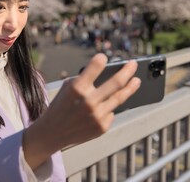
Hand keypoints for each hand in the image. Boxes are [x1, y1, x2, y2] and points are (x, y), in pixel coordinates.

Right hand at [23, 53, 140, 168]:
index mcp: (77, 88)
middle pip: (116, 82)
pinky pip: (111, 112)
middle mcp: (89, 101)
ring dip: (130, 87)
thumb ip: (85, 80)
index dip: (101, 59)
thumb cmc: (61, 105)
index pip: (96, 66)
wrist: (53, 132)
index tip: (105, 57)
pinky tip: (104, 106)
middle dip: (128, 71)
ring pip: (120, 98)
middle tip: (134, 64)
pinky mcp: (102, 127)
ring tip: (136, 80)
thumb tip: (109, 73)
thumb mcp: (67, 88)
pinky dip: (108, 108)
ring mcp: (97, 116)